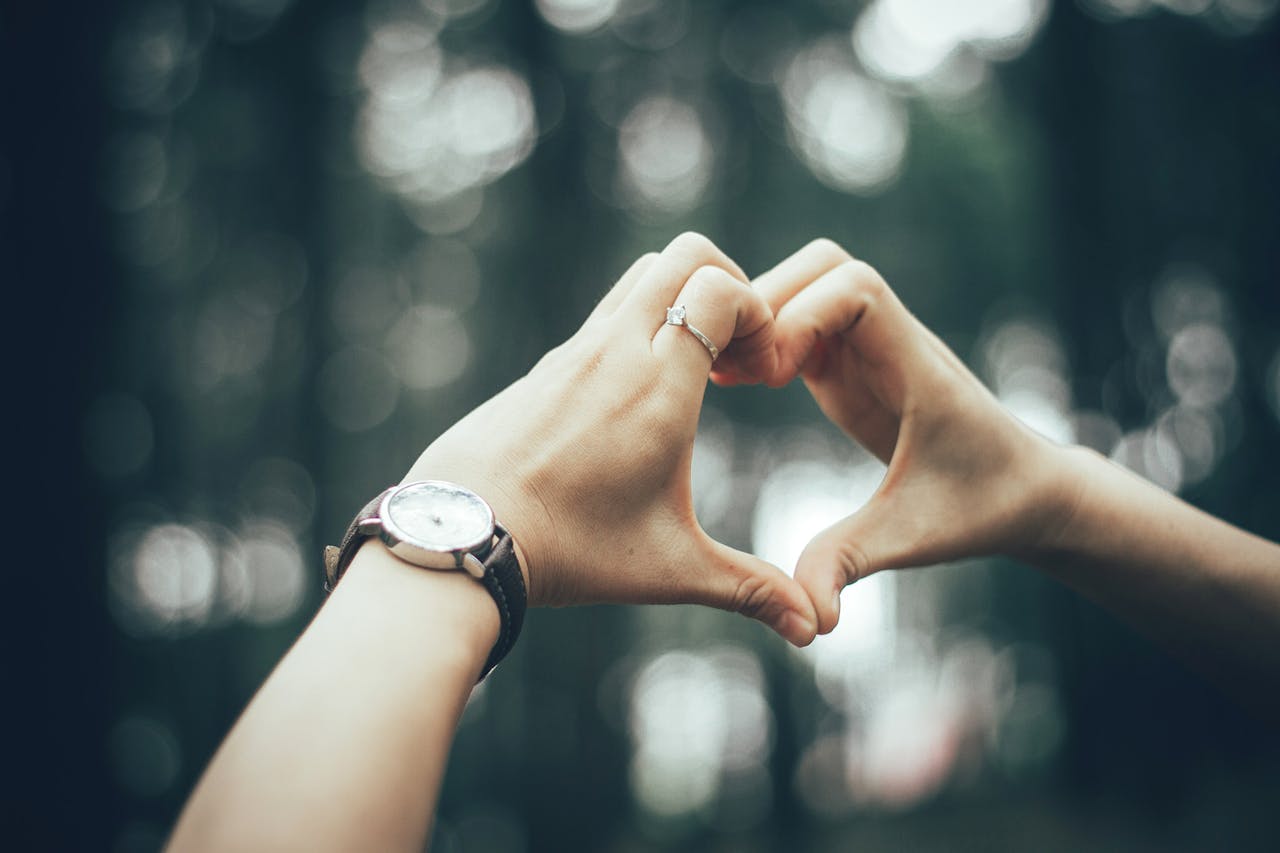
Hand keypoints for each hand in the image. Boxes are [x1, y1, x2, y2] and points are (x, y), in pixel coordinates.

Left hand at [399, 233, 819, 645]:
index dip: (756, 310)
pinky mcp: (544, 366)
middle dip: (725, 283)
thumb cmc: (571, 551)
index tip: (759, 367)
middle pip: (681, 255)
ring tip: (689, 371)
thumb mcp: (670, 569)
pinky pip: (601, 315)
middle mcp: (616, 350)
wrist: (463, 536)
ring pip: (637, 276)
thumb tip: (813, 630)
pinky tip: (635, 396)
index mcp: (659, 386)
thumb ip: (749, 589)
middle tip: (734, 351)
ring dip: (677, 300)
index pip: (719, 289)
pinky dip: (635, 327)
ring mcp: (573, 351)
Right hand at [725, 239, 1074, 633]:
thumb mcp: (910, 536)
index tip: (775, 375)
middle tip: (736, 371)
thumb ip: (852, 562)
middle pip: (823, 264)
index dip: (805, 314)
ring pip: (806, 283)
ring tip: (727, 375)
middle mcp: (891, 340)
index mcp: (914, 363)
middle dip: (769, 301)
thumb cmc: (979, 507)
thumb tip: (810, 618)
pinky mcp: (851, 363)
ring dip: (761, 315)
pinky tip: (736, 383)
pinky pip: (799, 321)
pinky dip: (763, 337)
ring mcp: (869, 347)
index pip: (858, 288)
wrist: (1024, 491)